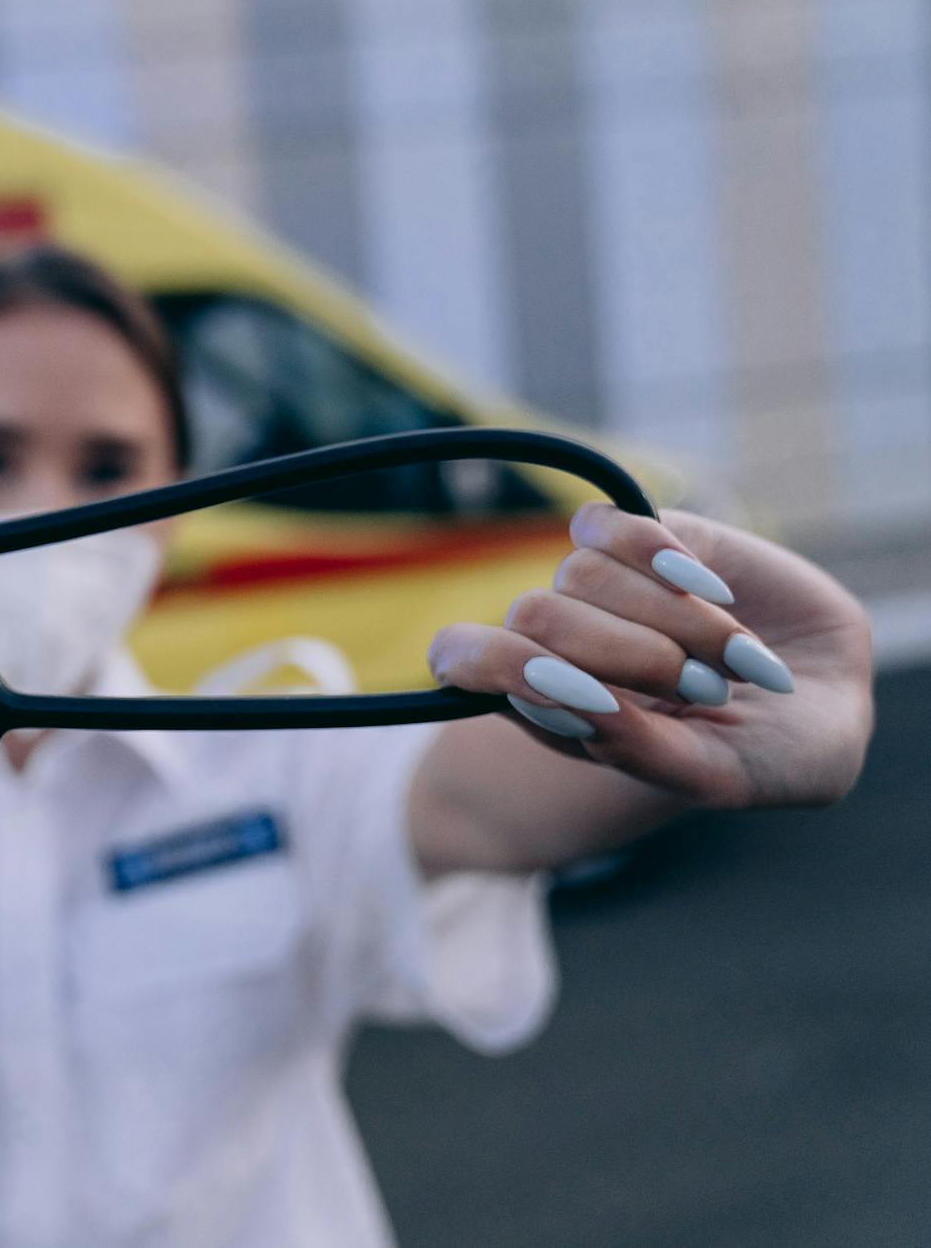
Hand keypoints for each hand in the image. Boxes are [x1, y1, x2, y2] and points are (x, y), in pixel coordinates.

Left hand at [427, 503, 874, 809]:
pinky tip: (714, 592)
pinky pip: (613, 525)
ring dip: (671, 621)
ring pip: (579, 573)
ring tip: (731, 661)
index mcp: (546, 705)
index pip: (461, 661)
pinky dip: (662, 557)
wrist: (837, 698)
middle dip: (625, 657)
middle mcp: (558, 641)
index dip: (496, 665)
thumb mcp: (713, 774)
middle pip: (534, 616)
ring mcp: (598, 587)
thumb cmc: (766, 756)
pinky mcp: (646, 537)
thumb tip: (565, 695)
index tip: (573, 687)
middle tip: (704, 693)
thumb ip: (635, 747)